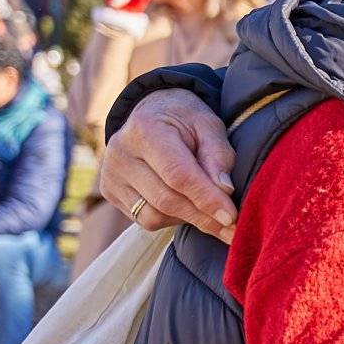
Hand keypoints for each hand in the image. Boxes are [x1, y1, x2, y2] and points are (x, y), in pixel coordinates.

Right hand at [101, 89, 237, 239]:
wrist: (151, 114)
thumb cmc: (185, 121)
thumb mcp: (208, 125)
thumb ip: (218, 155)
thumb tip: (225, 190)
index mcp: (146, 130)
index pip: (178, 174)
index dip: (207, 199)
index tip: (232, 217)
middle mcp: (121, 153)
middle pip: (166, 199)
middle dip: (203, 217)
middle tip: (233, 228)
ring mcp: (111, 175)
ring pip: (154, 215)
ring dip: (188, 219)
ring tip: (209, 210)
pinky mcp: (110, 192)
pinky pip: (144, 219)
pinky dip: (171, 219)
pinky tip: (186, 207)